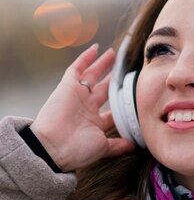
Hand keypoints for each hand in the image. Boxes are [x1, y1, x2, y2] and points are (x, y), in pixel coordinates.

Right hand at [30, 44, 135, 171]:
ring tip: (112, 54)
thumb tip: (134, 145)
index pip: (112, 111)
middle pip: (103, 89)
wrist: (52, 146)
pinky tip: (95, 49)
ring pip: (92, 76)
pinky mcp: (68, 86)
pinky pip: (77, 69)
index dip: (122, 104)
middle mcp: (87, 108)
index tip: (134, 96)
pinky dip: (85, 58)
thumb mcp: (102, 148)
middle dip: (112, 79)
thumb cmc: (76, 150)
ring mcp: (78, 96)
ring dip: (102, 64)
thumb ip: (117, 145)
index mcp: (95, 123)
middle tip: (123, 68)